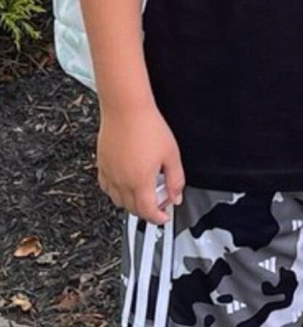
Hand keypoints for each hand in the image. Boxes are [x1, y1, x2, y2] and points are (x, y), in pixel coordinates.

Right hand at [97, 103, 184, 224]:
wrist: (126, 109)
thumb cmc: (148, 126)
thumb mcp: (171, 154)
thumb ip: (176, 179)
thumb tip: (176, 196)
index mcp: (140, 182)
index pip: (148, 212)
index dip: (158, 218)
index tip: (163, 217)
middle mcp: (122, 182)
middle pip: (133, 209)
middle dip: (147, 210)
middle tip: (158, 200)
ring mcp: (110, 174)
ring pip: (118, 201)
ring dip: (131, 202)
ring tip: (144, 190)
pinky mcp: (102, 165)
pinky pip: (107, 187)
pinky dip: (116, 192)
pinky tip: (125, 183)